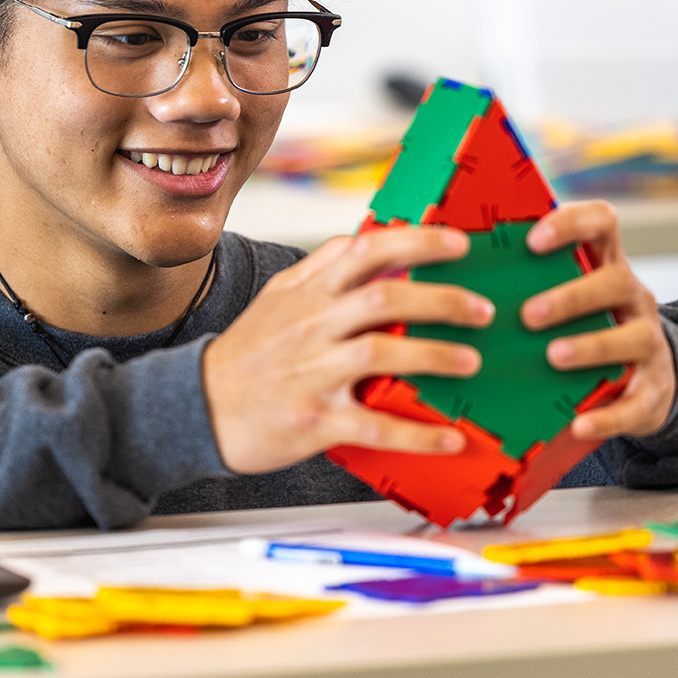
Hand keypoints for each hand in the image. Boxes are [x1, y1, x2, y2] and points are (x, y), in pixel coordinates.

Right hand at [202, 225, 492, 473]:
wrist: (195, 408)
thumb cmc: (246, 355)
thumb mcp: (276, 298)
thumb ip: (319, 267)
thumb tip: (360, 238)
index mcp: (309, 294)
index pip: (367, 251)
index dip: (417, 242)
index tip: (459, 244)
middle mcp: (313, 327)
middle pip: (385, 298)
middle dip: (442, 299)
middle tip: (483, 309)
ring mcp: (314, 373)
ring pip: (382, 353)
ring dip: (434, 355)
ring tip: (470, 361)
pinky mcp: (315, 420)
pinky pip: (374, 426)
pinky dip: (417, 435)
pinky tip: (450, 439)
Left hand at [520, 201, 676, 441]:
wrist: (646, 382)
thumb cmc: (586, 331)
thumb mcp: (568, 298)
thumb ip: (529, 284)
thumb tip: (458, 279)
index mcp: (606, 266)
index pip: (601, 223)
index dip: (571, 223)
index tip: (532, 240)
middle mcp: (633, 298)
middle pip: (616, 281)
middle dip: (571, 296)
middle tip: (528, 315)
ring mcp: (648, 343)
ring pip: (633, 336)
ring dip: (591, 345)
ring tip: (553, 356)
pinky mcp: (652, 390)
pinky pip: (635, 403)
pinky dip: (606, 415)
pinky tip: (578, 424)